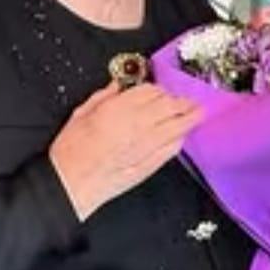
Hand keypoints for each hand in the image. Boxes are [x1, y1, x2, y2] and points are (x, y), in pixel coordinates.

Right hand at [49, 82, 203, 221]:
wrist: (72, 182)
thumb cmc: (72, 152)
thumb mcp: (81, 114)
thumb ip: (102, 97)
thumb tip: (116, 87)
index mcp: (119, 108)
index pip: (151, 90)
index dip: (158, 89)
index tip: (160, 92)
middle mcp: (138, 124)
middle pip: (170, 105)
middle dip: (180, 100)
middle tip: (186, 100)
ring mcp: (147, 144)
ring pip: (178, 125)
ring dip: (190, 116)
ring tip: (197, 112)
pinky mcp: (151, 163)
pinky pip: (173, 147)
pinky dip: (180, 138)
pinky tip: (181, 135)